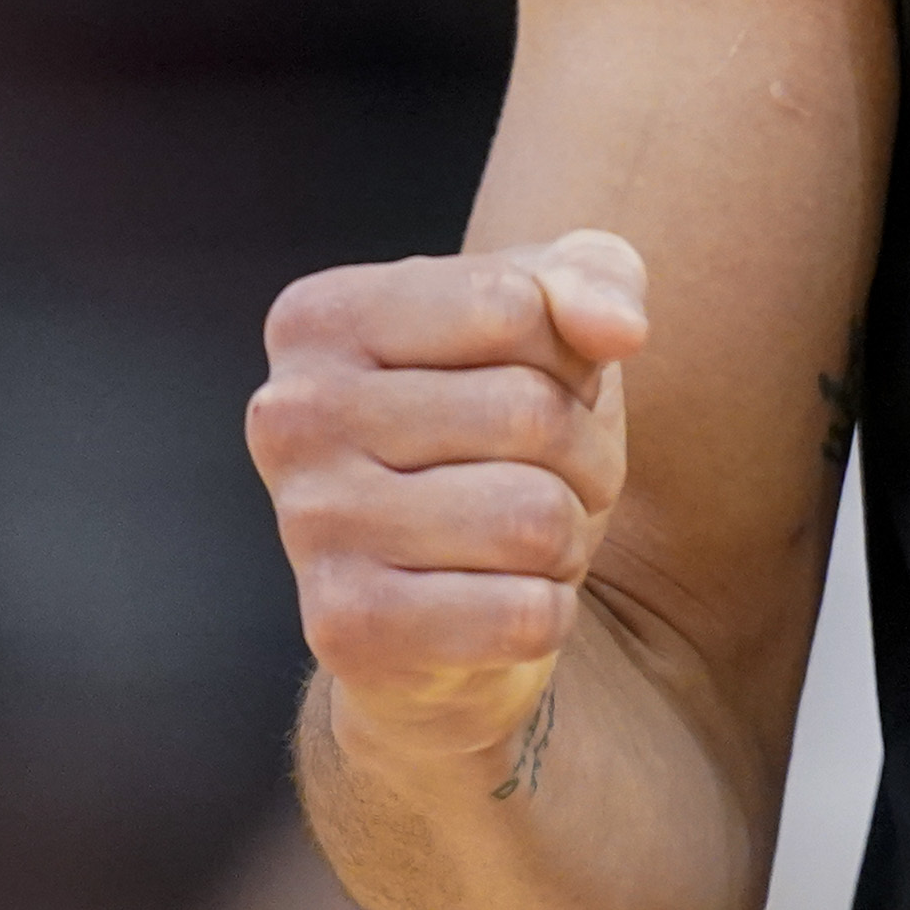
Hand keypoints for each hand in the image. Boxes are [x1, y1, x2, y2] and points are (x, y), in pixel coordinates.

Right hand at [249, 231, 649, 771]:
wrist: (454, 603)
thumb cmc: (500, 434)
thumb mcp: (553, 325)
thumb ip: (596, 279)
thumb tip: (619, 326)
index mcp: (321, 318)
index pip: (512, 305)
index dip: (568, 356)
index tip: (540, 383)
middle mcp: (291, 414)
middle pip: (527, 412)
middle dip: (580, 453)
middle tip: (544, 477)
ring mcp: (310, 524)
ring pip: (532, 518)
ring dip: (565, 536)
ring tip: (520, 540)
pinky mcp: (347, 629)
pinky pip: (523, 614)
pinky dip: (545, 612)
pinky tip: (495, 604)